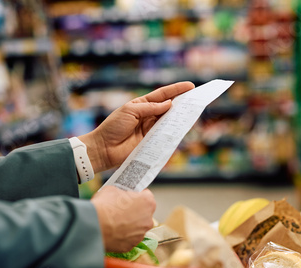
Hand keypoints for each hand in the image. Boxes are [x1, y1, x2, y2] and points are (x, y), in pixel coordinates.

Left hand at [78, 81, 194, 172]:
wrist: (104, 148)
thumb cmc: (113, 127)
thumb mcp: (131, 111)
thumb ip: (150, 108)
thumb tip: (169, 104)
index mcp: (142, 104)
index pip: (162, 95)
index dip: (176, 90)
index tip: (190, 86)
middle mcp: (148, 116)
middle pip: (169, 107)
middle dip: (182, 102)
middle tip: (196, 98)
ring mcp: (151, 129)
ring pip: (169, 121)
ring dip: (180, 117)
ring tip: (193, 112)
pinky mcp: (152, 142)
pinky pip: (165, 135)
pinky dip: (173, 131)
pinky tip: (182, 128)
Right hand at [91, 186, 155, 252]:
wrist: (94, 226)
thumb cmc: (104, 206)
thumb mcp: (112, 190)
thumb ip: (121, 193)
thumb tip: (119, 195)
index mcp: (147, 202)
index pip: (146, 196)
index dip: (137, 195)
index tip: (129, 196)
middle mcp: (148, 220)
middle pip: (143, 213)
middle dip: (134, 211)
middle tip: (120, 209)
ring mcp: (140, 235)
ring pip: (136, 228)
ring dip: (129, 225)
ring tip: (114, 222)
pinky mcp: (131, 245)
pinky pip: (128, 239)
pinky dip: (122, 236)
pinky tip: (112, 232)